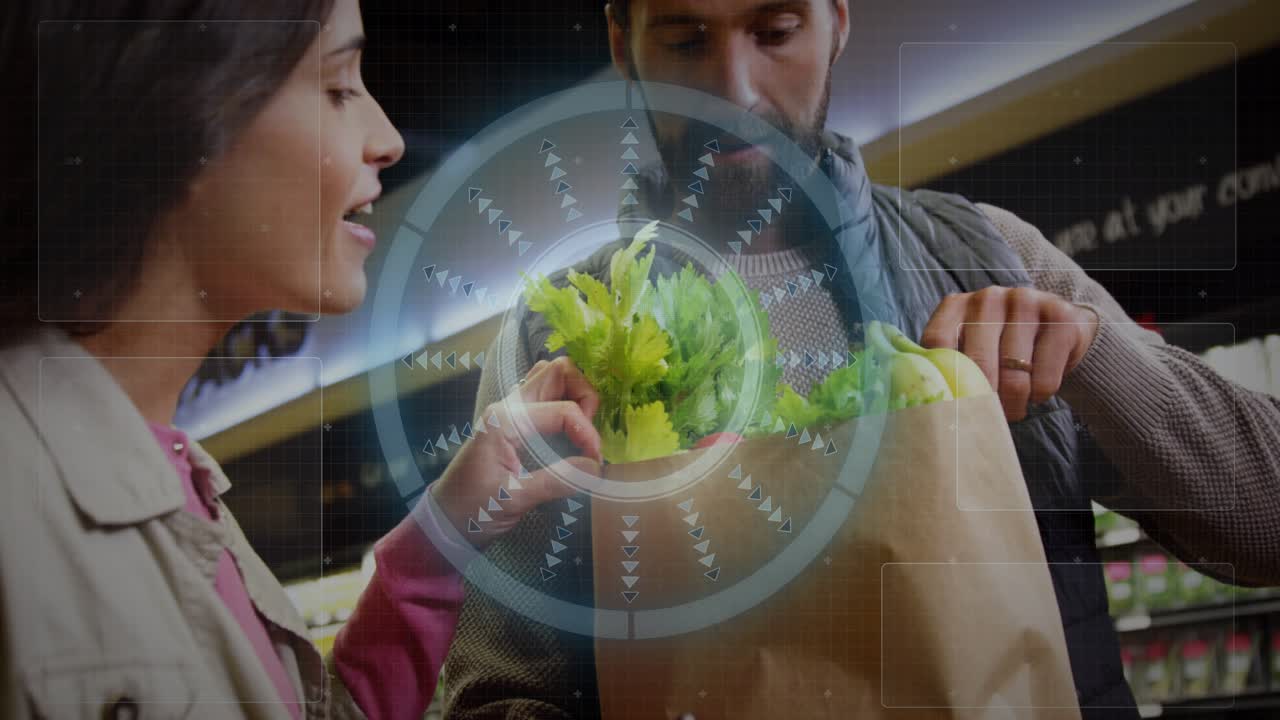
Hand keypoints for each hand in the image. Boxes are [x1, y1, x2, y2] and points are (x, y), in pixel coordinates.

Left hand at [428, 357, 601, 546]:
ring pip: (552, 379)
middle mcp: (509, 407)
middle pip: (558, 372)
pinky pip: (547, 398)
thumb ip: (555, 481)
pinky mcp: (517, 425)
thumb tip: (596, 468)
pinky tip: (574, 434)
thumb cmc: (472, 510)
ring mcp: (512, 413)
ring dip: (575, 396)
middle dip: (585, 395)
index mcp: (505, 420)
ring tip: (583, 432)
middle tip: (590, 435)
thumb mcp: (512, 499)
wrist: (446, 521)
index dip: (587, 432)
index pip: (562, 409)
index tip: (596, 462)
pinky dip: (567, 405)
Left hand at [920, 286, 1098, 421]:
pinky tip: (1037, 391)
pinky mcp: (1060, 319)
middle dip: (983, 402)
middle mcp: (988, 298)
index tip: (952, 404)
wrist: (1061, 327)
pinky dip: (1040, 395)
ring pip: (1014, 377)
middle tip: (989, 419)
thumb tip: (927, 405)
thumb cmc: (1002, 345)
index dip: (944, 379)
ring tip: (1015, 408)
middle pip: (976, 364)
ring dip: (1014, 404)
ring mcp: (1025, 303)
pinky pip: (1044, 378)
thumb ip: (948, 364)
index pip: (937, 342)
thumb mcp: (971, 346)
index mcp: (957, 305)